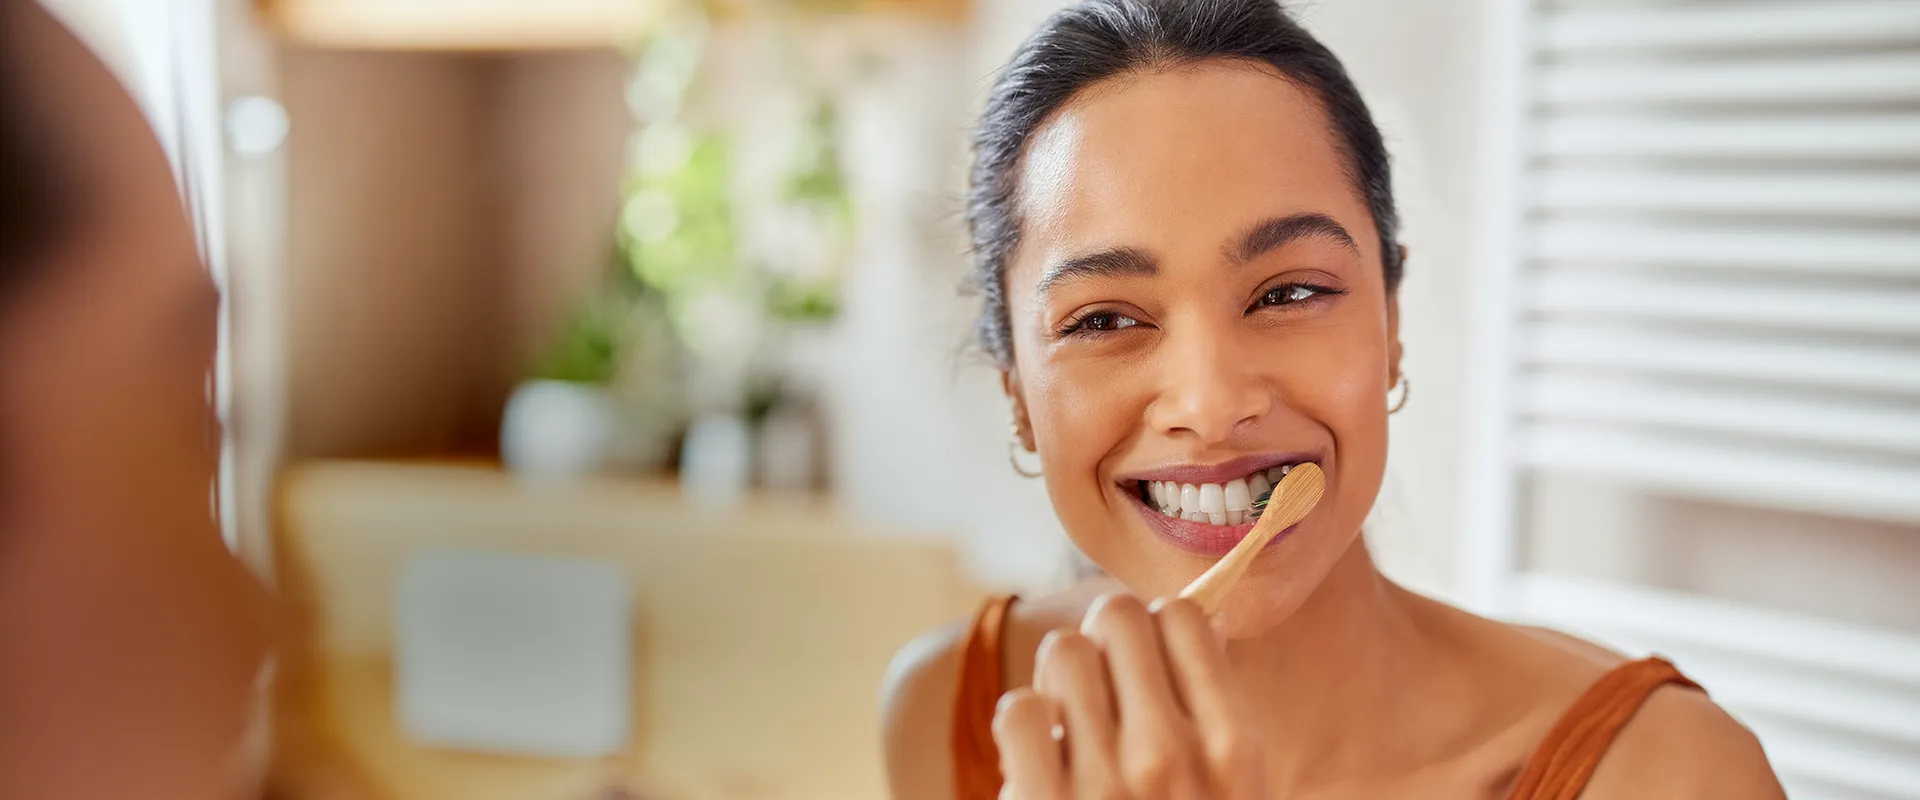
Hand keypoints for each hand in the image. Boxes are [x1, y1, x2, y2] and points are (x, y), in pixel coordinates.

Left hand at [992, 593, 1264, 798]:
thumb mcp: (1235, 783)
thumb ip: (1219, 708)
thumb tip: (1208, 618)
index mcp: (1231, 745)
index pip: (1182, 615)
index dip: (1156, 627)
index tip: (1148, 663)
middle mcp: (1170, 756)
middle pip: (1116, 614)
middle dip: (1103, 640)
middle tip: (1102, 689)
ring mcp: (1104, 783)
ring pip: (1063, 650)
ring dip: (1060, 681)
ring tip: (1072, 723)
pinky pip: (1019, 710)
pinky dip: (1024, 728)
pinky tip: (1041, 756)